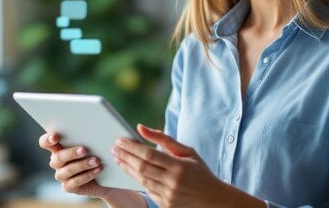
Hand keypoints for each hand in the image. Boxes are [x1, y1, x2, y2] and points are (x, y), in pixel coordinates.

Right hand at [39, 132, 111, 197]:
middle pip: (58, 157)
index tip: (55, 137)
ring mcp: (62, 175)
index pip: (45, 143)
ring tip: (96, 161)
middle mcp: (57, 161)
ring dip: (82, 165)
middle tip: (84, 150)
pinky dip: (86, 176)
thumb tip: (92, 129)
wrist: (107, 174)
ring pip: (67, 170)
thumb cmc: (98, 152)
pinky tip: (97, 170)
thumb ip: (89, 136)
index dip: (47, 140)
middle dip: (71, 153)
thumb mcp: (94, 142)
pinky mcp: (69, 186)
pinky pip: (74, 182)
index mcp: (59, 147)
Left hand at [111, 124, 230, 207]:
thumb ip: (164, 139)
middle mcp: (173, 182)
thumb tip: (141, 128)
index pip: (149, 154)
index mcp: (179, 166)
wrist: (214, 200)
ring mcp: (169, 196)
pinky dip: (138, 180)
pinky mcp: (166, 206)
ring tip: (118, 158)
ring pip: (141, 180)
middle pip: (141, 167)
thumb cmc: (200, 172)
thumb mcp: (188, 152)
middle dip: (125, 156)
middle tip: (114, 148)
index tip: (120, 140)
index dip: (132, 147)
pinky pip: (147, 191)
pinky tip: (130, 171)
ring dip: (127, 168)